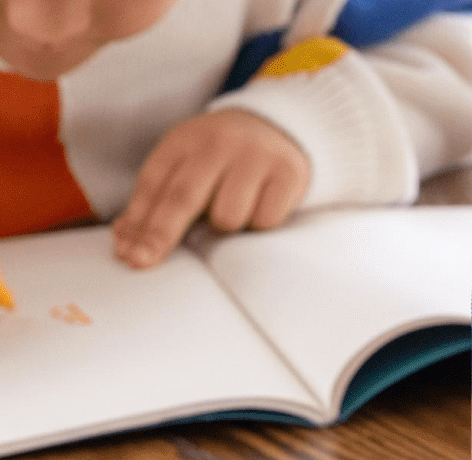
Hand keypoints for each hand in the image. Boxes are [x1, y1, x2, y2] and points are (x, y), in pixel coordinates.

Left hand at [113, 109, 310, 267]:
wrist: (280, 129)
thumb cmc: (224, 161)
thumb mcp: (187, 166)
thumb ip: (158, 200)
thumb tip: (125, 243)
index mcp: (186, 139)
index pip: (155, 183)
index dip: (139, 222)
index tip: (128, 254)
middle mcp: (219, 142)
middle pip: (183, 197)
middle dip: (161, 234)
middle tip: (142, 262)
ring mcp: (255, 156)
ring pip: (228, 217)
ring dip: (226, 227)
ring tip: (234, 213)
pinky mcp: (288, 173)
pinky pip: (265, 220)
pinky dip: (259, 224)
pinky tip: (261, 208)